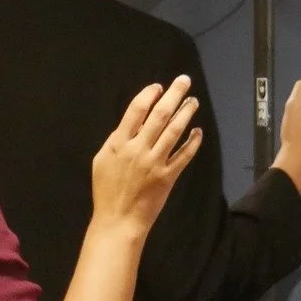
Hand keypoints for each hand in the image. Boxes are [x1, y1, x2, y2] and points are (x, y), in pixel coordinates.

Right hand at [92, 77, 203, 234]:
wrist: (118, 219)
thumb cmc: (107, 190)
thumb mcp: (102, 161)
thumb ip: (116, 141)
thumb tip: (129, 124)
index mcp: (119, 143)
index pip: (136, 111)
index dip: (149, 95)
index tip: (158, 86)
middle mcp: (138, 149)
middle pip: (159, 115)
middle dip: (173, 95)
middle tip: (184, 81)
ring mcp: (155, 162)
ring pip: (174, 131)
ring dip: (186, 113)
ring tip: (193, 101)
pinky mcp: (168, 176)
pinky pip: (184, 155)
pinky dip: (193, 142)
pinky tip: (198, 131)